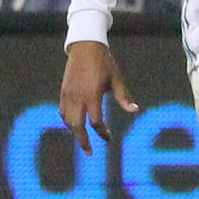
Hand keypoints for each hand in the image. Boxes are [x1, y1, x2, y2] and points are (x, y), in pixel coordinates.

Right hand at [59, 39, 136, 153]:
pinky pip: (63, 112)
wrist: (85, 46)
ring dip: (75, 132)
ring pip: (68, 120)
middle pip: (77, 126)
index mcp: (92, 95)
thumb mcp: (116, 79)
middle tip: (89, 152)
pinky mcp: (63, 91)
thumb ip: (123, 97)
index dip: (102, 133)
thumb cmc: (104, 62)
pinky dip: (68, 121)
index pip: (95, 122)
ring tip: (83, 140)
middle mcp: (78, 96)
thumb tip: (134, 110)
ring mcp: (68, 94)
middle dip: (82, 141)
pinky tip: (75, 125)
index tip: (109, 137)